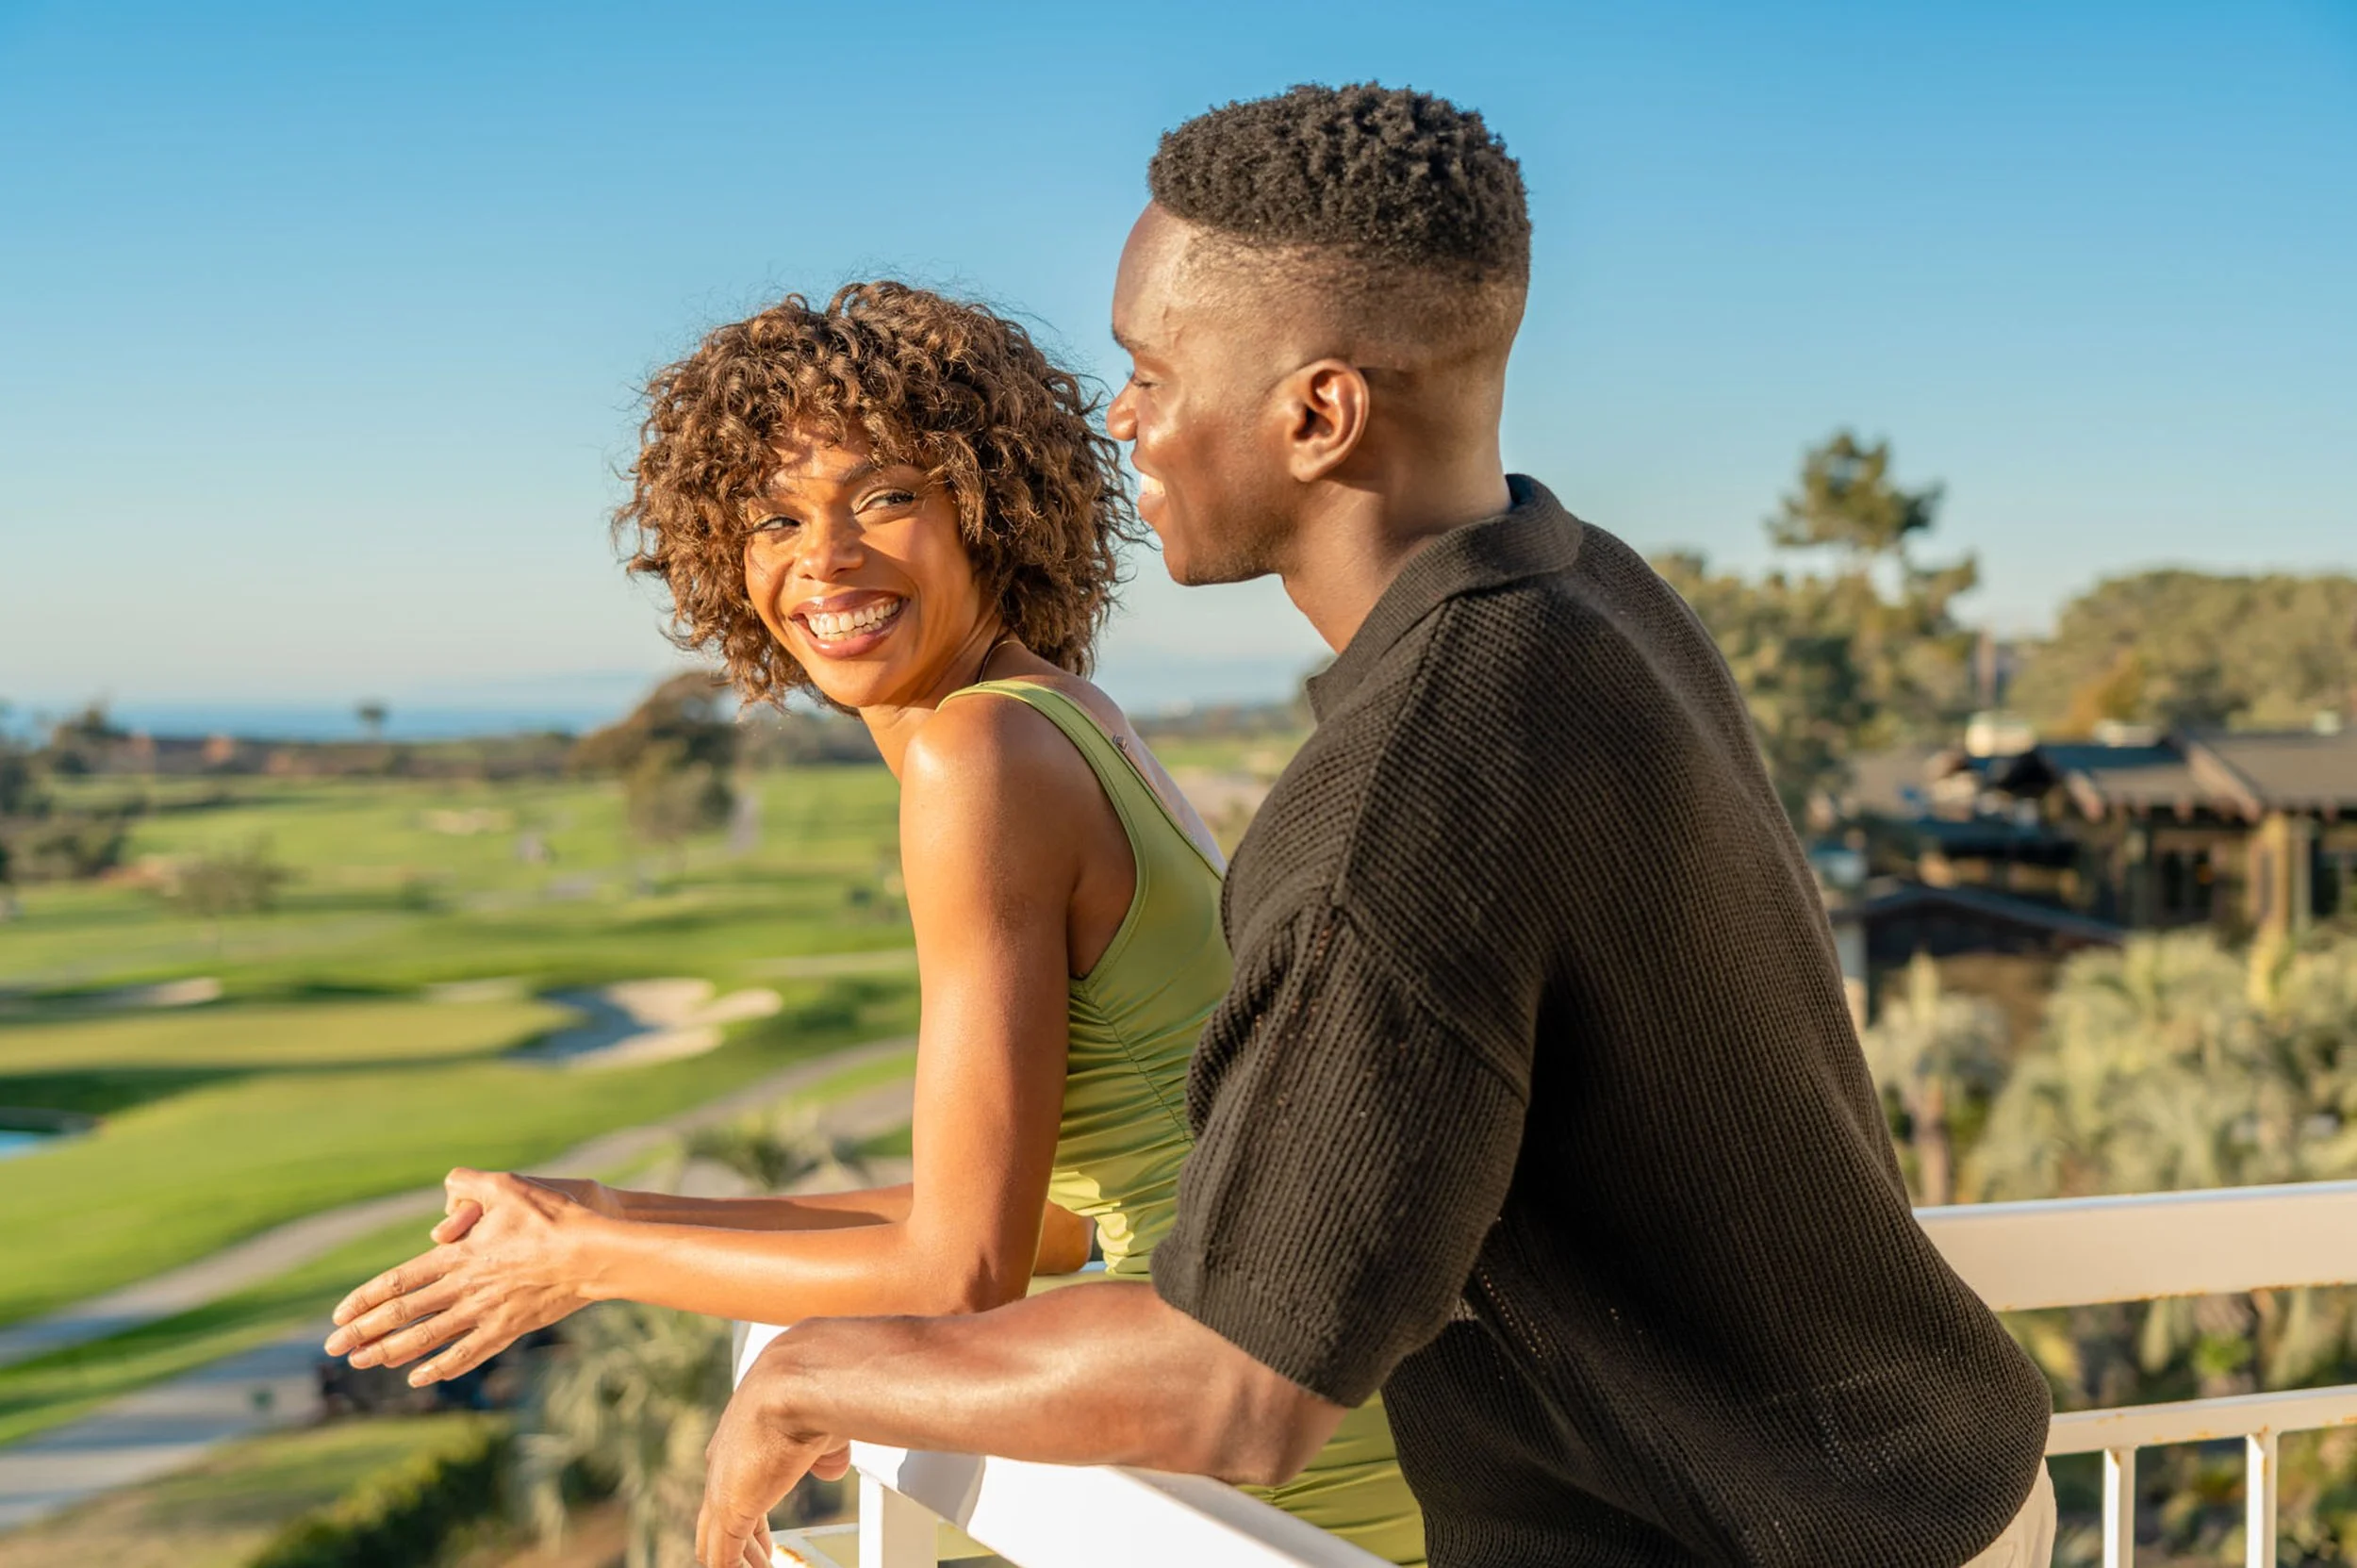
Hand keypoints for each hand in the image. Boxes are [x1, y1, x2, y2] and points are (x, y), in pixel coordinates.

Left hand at [323, 1167, 604, 1383]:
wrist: (592, 1252)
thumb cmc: (553, 1215)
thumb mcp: (508, 1186)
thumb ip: (470, 1185)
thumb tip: (446, 1185)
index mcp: (459, 1255)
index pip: (400, 1280)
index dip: (366, 1299)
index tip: (339, 1316)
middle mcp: (465, 1287)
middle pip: (405, 1314)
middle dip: (365, 1332)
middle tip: (334, 1348)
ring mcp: (486, 1312)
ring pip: (428, 1339)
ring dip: (390, 1352)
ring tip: (363, 1363)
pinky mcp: (509, 1328)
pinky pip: (467, 1353)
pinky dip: (440, 1367)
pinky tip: (419, 1377)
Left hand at [697, 1338, 853, 1567]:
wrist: (797, 1383)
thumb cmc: (813, 1392)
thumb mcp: (823, 1426)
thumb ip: (823, 1452)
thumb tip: (829, 1468)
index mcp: (740, 1439)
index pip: (735, 1485)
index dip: (752, 1510)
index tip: (765, 1533)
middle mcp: (722, 1464)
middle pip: (715, 1517)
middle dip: (742, 1543)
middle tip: (760, 1561)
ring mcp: (720, 1488)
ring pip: (714, 1541)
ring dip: (741, 1561)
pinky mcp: (728, 1510)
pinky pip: (723, 1558)